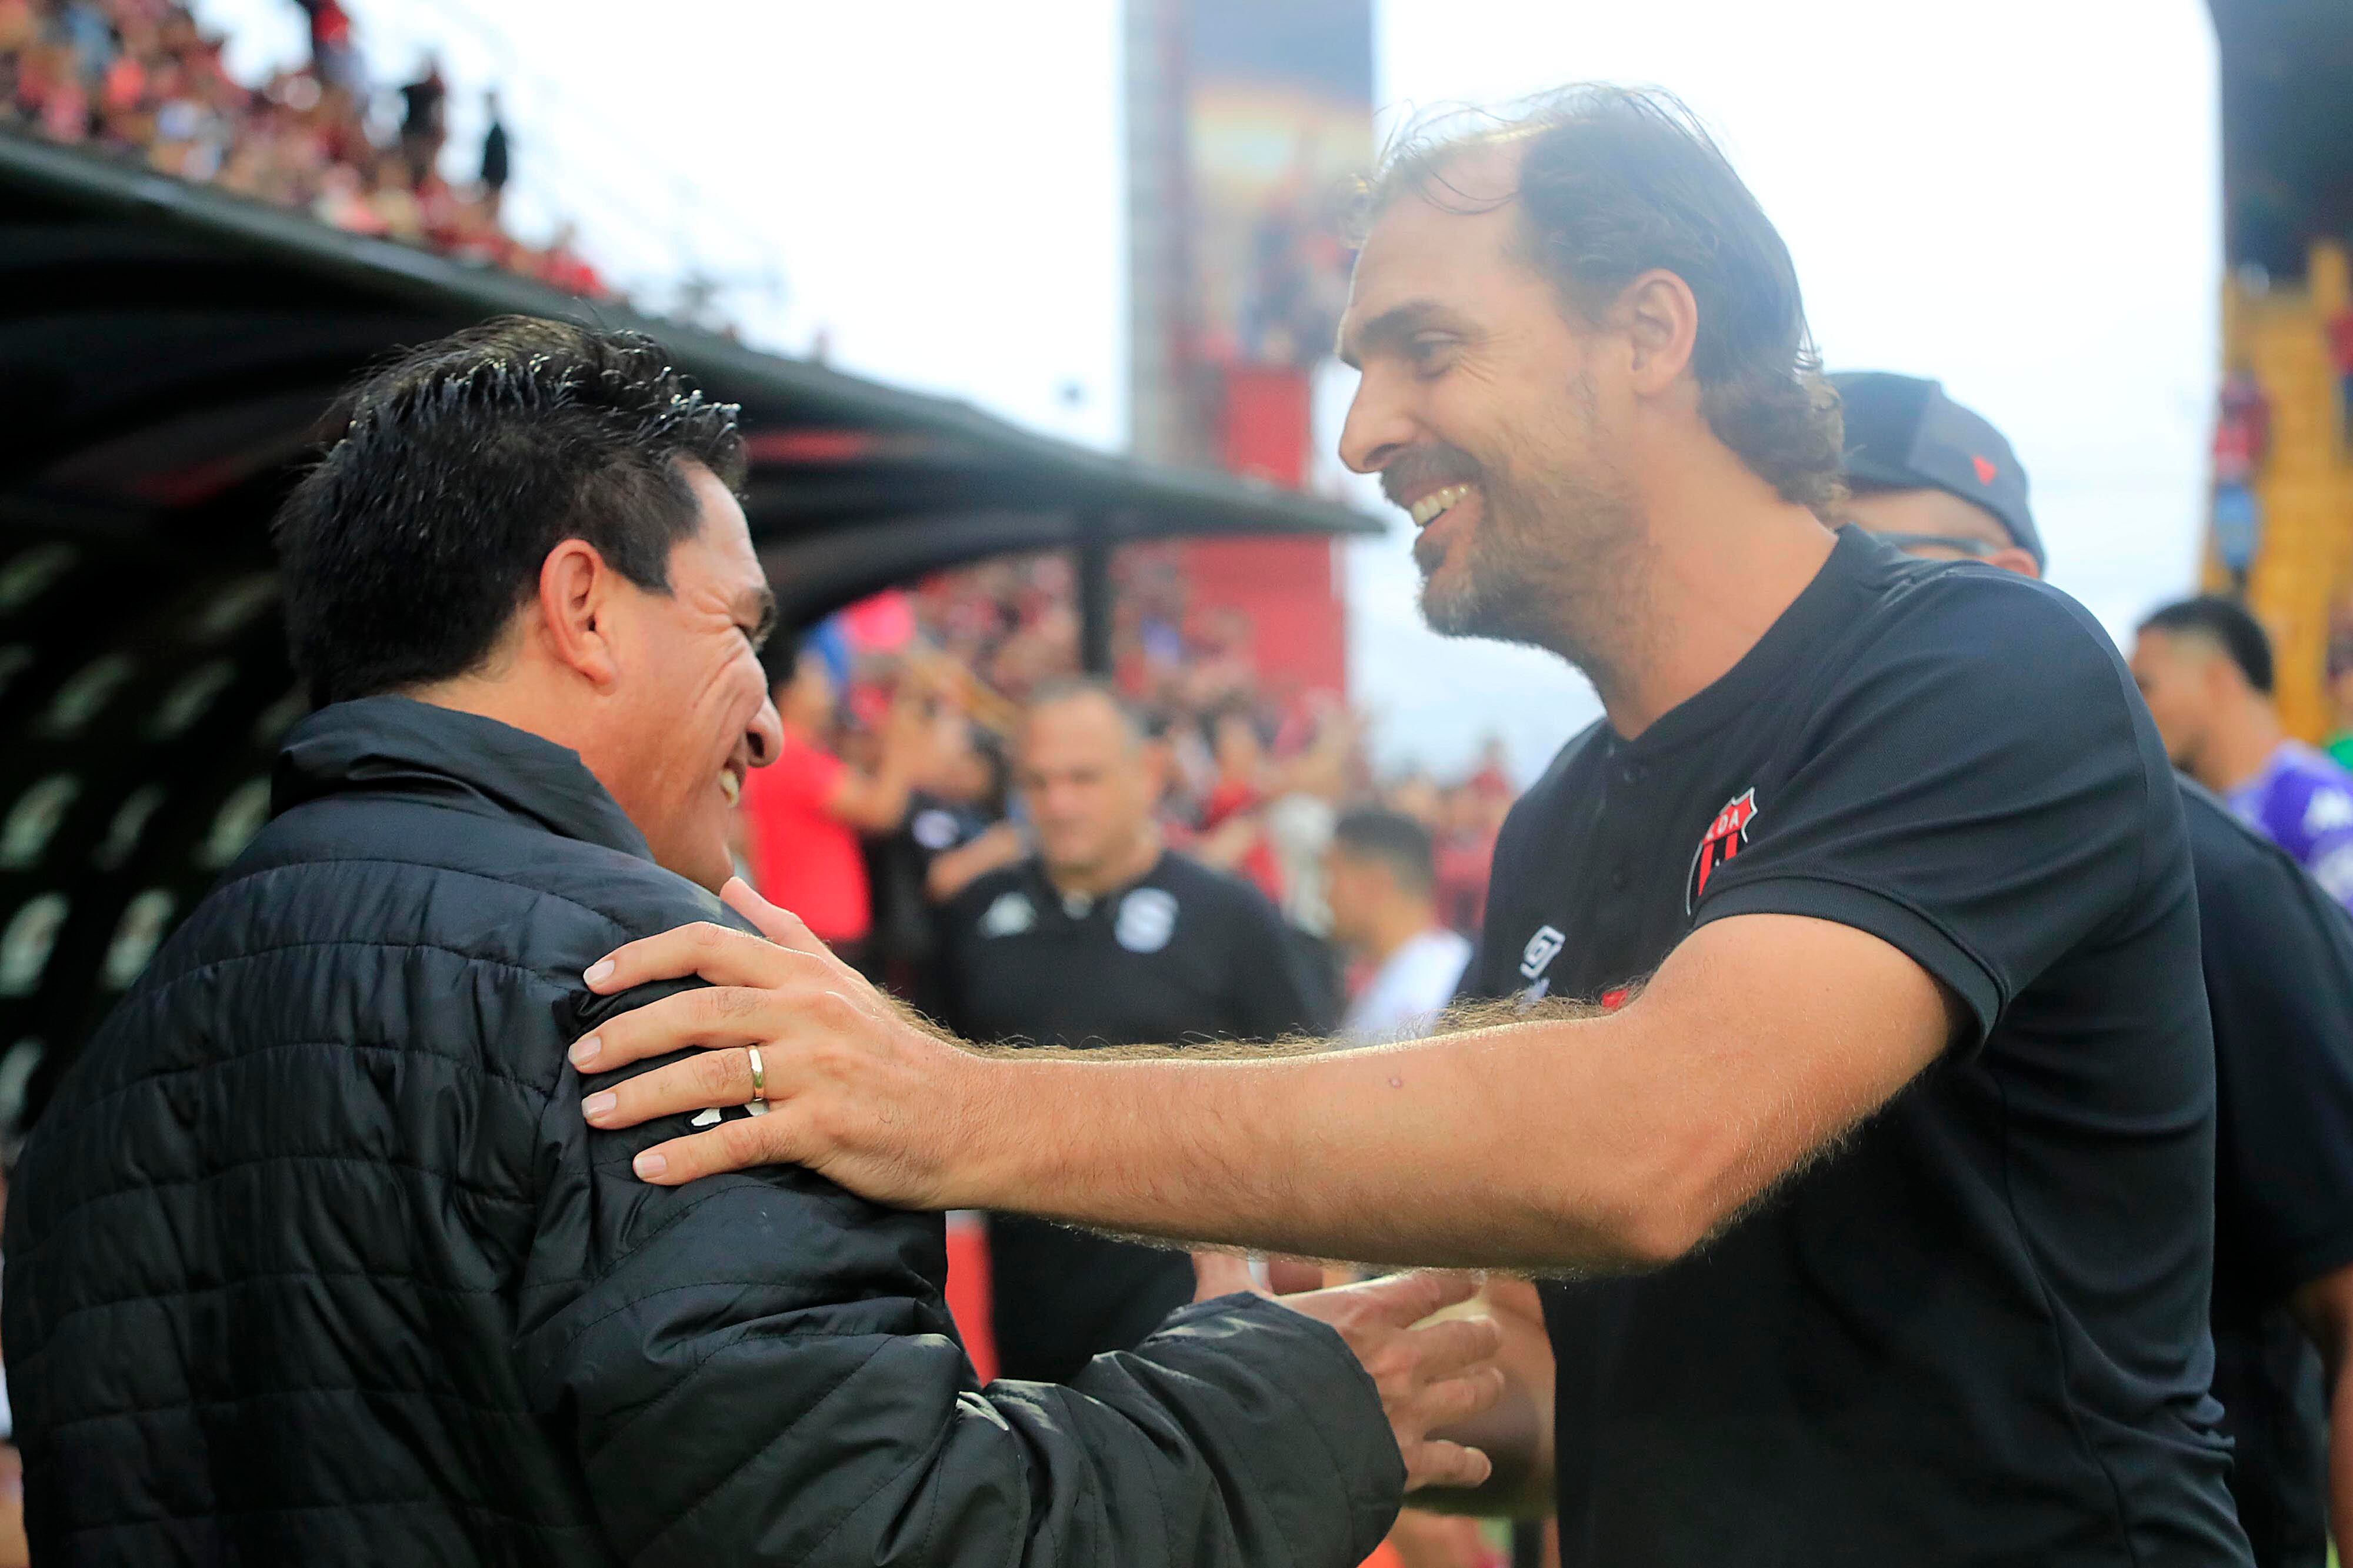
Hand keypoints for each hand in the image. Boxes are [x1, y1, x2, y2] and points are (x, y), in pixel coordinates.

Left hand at [573, 878, 995, 1199]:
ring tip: (595, 1114)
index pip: (710, 945)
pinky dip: (690, 1154)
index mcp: (807, 975)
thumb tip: (731, 885)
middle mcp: (811, 1012)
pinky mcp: (828, 1128)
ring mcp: (821, 1070)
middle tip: (578, 1057)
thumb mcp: (845, 982)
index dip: (644, 957)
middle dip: (628, 1032)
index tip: (592, 979)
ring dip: (644, 1095)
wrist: (971, 1119)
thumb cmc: (897, 1055)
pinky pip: (745, 1138)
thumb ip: (784, 933)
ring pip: (714, 1074)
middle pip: (700, 1010)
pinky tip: (649, 1169)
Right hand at [1192, 1254, 1502, 1492]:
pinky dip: (1471, 1464)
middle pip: (1465, 1338)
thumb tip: (1203, 1231)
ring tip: (1493, 1381)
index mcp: (1363, 1313)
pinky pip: (1455, 1463)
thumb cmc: (1232, 1366)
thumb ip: (1226, 1266)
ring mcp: (1407, 1413)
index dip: (1457, 1278)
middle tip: (1487, 1332)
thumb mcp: (1224, 1305)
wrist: (1241, 1445)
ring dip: (1486, 1386)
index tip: (1475, 1275)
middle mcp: (1399, 1359)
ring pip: (1472, 1394)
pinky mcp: (1405, 1464)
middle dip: (1480, 1334)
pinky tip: (1479, 1465)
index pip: (1429, 1285)